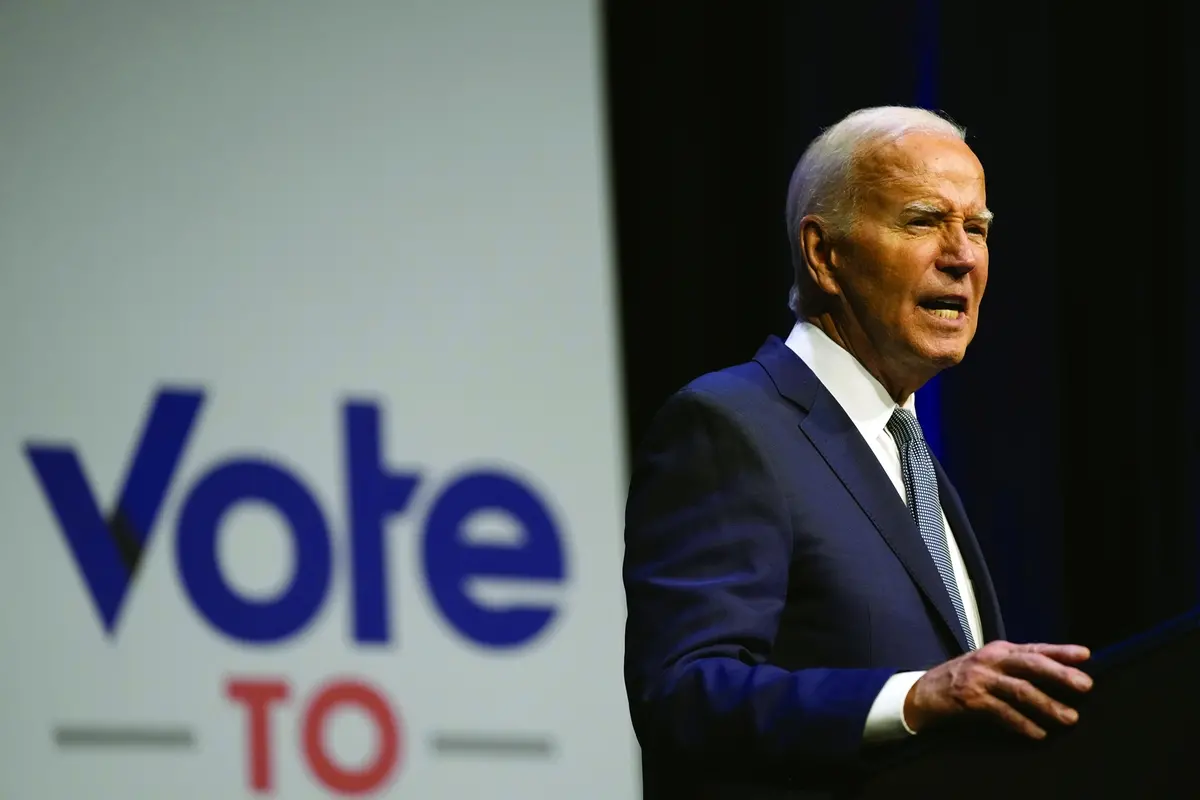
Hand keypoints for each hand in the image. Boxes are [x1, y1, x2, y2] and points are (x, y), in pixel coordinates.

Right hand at [904, 641, 1092, 739]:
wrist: (923, 693)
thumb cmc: (962, 679)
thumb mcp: (989, 665)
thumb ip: (1015, 667)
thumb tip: (1056, 675)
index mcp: (998, 650)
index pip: (1034, 648)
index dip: (1060, 651)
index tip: (1086, 655)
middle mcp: (990, 660)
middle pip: (1030, 664)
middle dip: (1059, 674)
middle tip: (1085, 685)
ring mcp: (980, 679)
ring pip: (1021, 690)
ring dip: (1047, 704)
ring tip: (1069, 717)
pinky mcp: (971, 699)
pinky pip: (1003, 712)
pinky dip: (1023, 724)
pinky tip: (1039, 734)